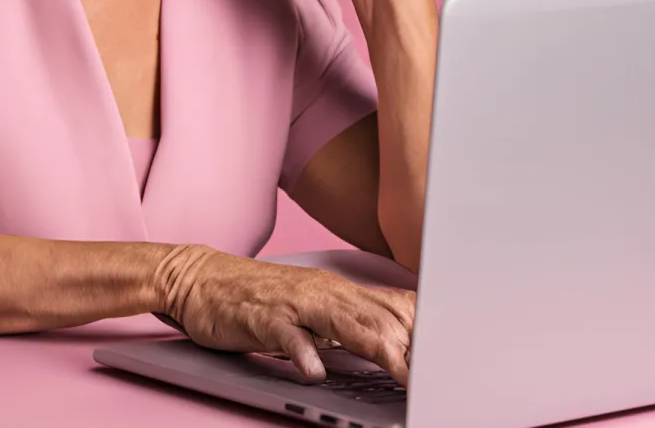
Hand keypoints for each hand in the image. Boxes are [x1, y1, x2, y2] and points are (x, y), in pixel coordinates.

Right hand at [153, 245, 414, 383]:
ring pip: (341, 321)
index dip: (426, 329)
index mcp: (338, 292)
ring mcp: (293, 304)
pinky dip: (301, 352)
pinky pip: (285, 335)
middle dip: (411, 344)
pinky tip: (314, 369)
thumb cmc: (259, 299)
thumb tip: (400, 340)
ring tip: (399, 370)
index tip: (454, 353)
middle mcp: (323, 293)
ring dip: (373, 345)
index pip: (394, 306)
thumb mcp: (312, 309)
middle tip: (438, 374)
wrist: (199, 279)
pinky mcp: (261, 318)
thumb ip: (351, 321)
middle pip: (377, 316)